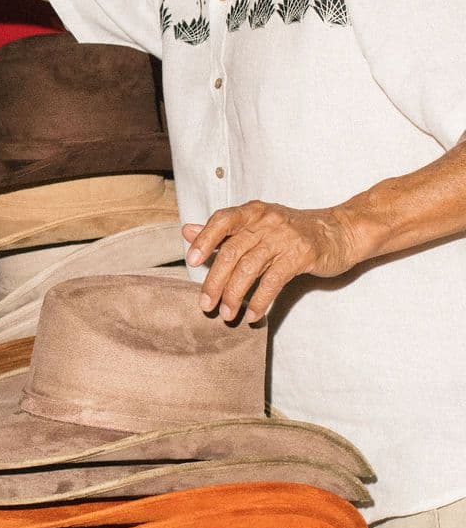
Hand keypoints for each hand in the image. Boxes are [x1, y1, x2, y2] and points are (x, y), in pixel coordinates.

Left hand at [182, 201, 361, 323]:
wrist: (340, 231)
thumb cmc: (293, 231)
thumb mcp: (257, 224)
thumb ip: (222, 231)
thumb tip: (186, 231)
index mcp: (252, 212)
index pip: (222, 221)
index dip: (205, 240)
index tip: (192, 261)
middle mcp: (266, 221)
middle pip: (232, 252)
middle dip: (215, 281)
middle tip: (206, 305)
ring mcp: (284, 237)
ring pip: (250, 268)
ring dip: (234, 295)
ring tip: (226, 314)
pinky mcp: (302, 255)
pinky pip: (274, 281)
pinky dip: (260, 301)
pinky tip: (252, 315)